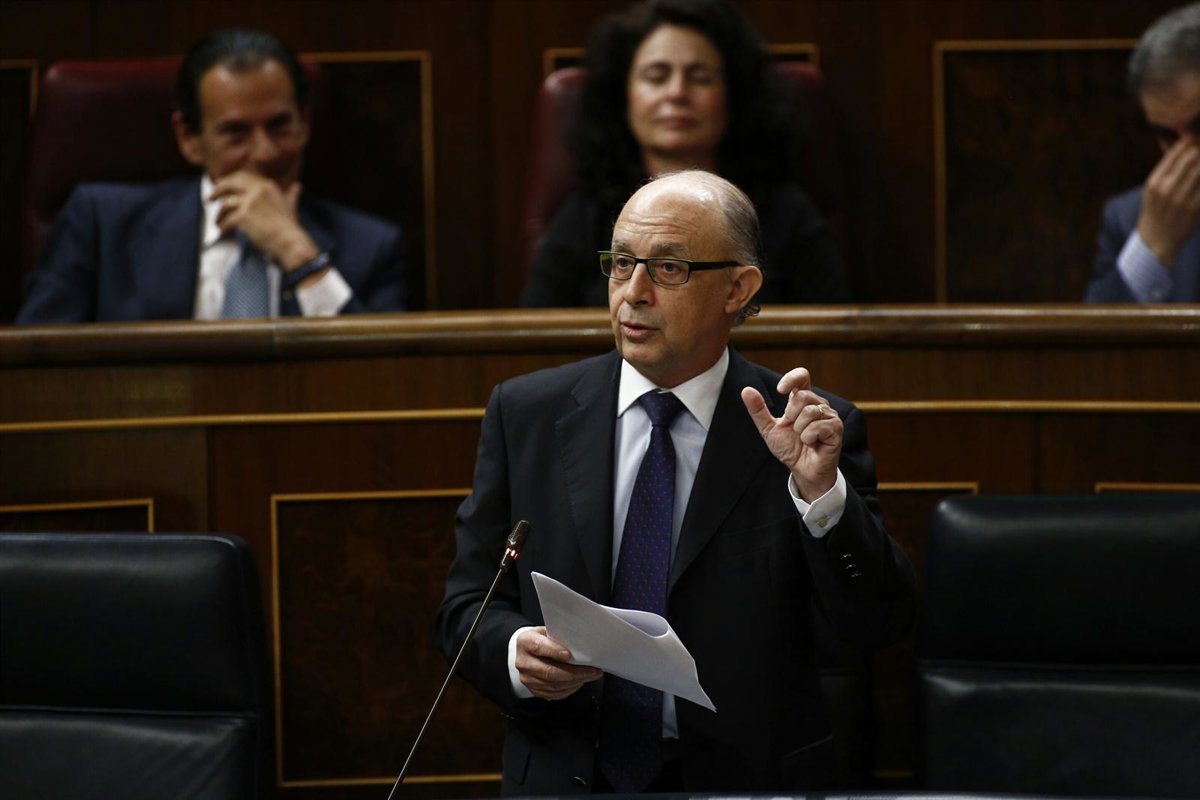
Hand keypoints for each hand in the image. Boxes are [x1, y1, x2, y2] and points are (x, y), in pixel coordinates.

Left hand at [210, 171, 319, 268]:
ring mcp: (249, 202)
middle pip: (230, 184)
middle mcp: (258, 190)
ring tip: (216, 222)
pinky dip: (223, 226)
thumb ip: (291, 195)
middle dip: (218, 190)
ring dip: (219, 214)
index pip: (242, 177)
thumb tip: (298, 186)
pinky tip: (222, 231)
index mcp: (267, 185)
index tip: (223, 186)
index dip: (230, 180)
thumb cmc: (290, 228)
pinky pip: (227, 220)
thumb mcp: (290, 206)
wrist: (290, 243)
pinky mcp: (243, 216)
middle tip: (210, 198)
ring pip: (226, 204)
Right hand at [515, 627, 602, 700]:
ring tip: (590, 676)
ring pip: (554, 685)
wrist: (526, 652)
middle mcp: (524, 662)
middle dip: (575, 672)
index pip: (539, 647)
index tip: (570, 655)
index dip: (555, 651)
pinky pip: (554, 693)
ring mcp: (527, 678)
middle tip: (592, 670)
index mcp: (525, 642)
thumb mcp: (546, 631)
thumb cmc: (540, 640)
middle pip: (549, 672)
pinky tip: (579, 682)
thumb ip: (558, 635)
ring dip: (576, 682)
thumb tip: (580, 641)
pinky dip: (570, 689)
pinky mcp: (534, 690)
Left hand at [741, 367, 841, 501]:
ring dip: (800, 430)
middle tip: (794, 430)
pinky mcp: (836, 429)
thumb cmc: (789, 448)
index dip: (792, 378)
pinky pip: (818, 426)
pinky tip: (811, 443)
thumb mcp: (769, 429)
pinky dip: (808, 437)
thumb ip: (758, 410)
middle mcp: (819, 404)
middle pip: (802, 395)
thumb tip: (746, 390)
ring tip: (804, 439)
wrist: (802, 470)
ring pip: (809, 411)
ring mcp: (829, 415)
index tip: (780, 390)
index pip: (802, 377)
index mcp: (803, 400)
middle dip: (791, 415)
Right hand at [1137, 138, 1199, 265]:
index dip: (1190, 143)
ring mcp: (1181, 199)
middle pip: (1192, 158)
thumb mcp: (1152, 190)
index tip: (1196, 140)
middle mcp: (1166, 189)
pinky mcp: (1195, 209)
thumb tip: (1183, 146)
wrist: (1156, 239)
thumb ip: (1165, 170)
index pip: (1176, 153)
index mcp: (1154, 182)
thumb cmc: (1156, 211)